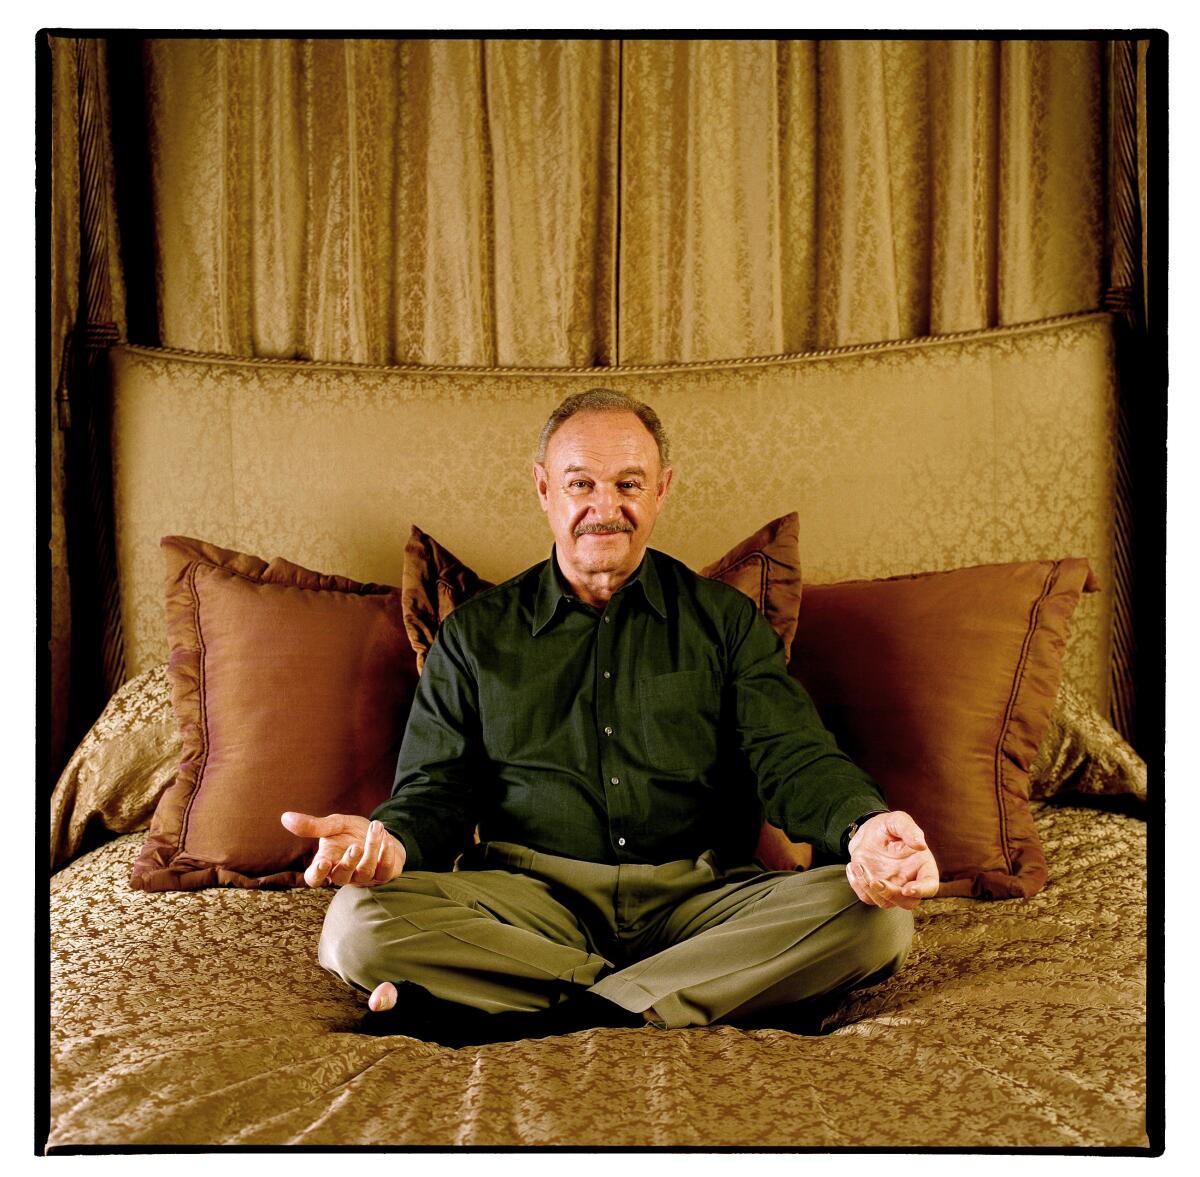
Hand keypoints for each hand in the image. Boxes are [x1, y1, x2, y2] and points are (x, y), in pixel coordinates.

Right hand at [279, 811, 405, 887]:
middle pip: (341, 877)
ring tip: (376, 827)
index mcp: (327, 863)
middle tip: (355, 846)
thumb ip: (313, 825)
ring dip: (371, 849)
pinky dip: (387, 856)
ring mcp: (364, 877)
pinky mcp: (384, 875)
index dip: (317, 874)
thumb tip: (285, 817)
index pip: (315, 878)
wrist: (380, 833)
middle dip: (348, 862)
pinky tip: (387, 840)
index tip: (323, 861)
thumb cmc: (352, 833)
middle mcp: (344, 874)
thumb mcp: (334, 825)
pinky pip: (385, 871)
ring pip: (365, 871)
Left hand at [846, 811, 938, 910]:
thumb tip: (921, 844)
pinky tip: (854, 866)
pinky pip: (867, 897)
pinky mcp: (876, 890)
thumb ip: (909, 829)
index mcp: (922, 866)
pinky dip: (858, 885)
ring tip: (858, 865)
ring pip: (886, 902)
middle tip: (874, 881)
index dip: (922, 891)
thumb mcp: (897, 821)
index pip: (930, 885)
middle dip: (891, 895)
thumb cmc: (887, 827)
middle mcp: (909, 880)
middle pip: (908, 902)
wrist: (866, 832)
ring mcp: (892, 887)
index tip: (907, 889)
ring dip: (869, 888)